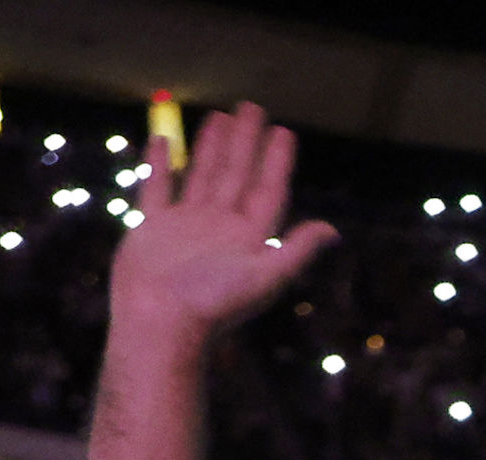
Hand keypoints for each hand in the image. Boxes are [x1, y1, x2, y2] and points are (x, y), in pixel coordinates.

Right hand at [110, 102, 336, 340]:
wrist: (161, 323)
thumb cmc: (213, 304)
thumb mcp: (265, 277)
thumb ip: (297, 250)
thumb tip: (333, 230)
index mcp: (248, 237)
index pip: (268, 190)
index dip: (277, 161)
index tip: (284, 131)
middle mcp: (220, 228)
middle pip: (237, 175)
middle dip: (246, 142)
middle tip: (253, 108)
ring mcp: (186, 226)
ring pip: (202, 175)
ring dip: (211, 147)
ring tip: (219, 117)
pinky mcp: (152, 228)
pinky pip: (157, 187)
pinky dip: (160, 164)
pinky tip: (164, 141)